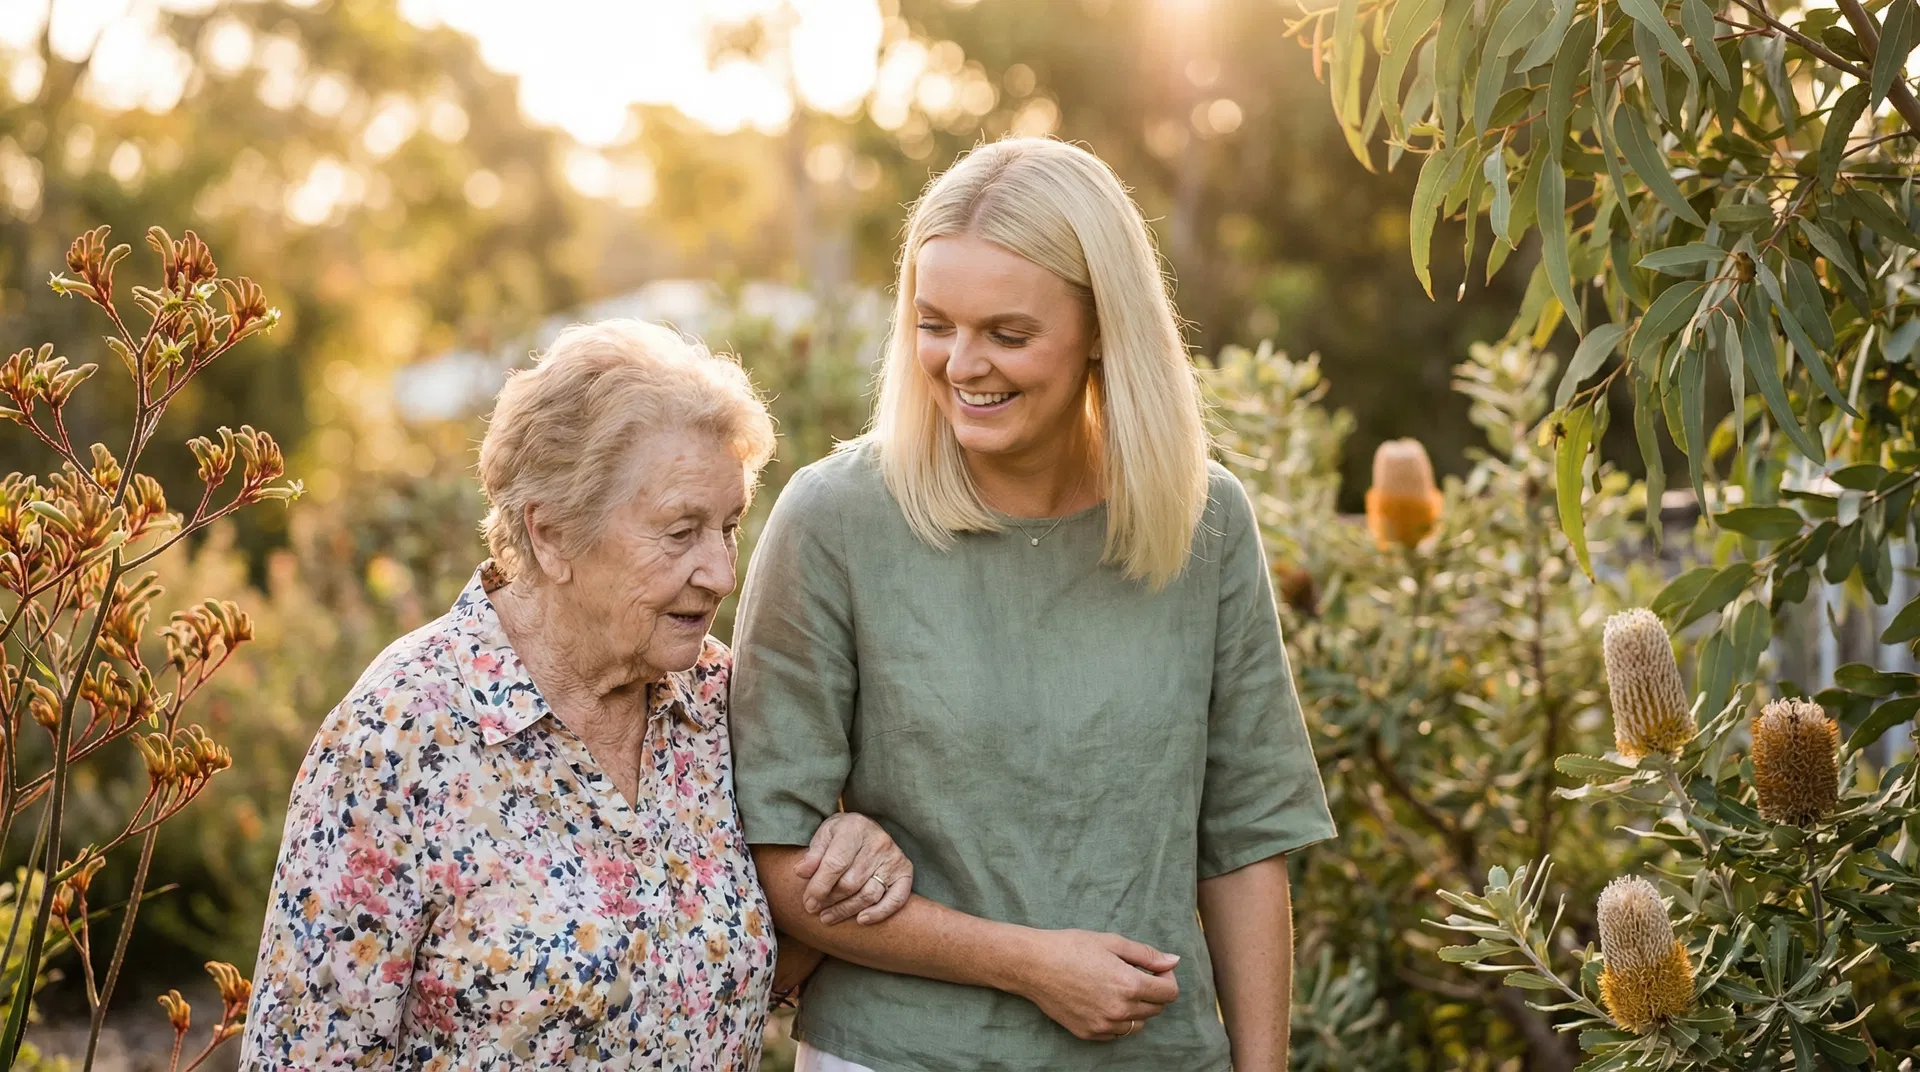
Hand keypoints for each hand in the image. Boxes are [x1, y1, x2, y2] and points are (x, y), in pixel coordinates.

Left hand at [794, 812, 914, 925]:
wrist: (867, 828)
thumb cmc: (841, 834)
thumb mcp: (824, 835)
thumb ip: (813, 854)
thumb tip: (800, 872)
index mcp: (855, 828)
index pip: (835, 864)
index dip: (819, 887)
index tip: (808, 903)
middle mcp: (878, 842)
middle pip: (851, 882)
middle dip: (830, 900)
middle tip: (814, 909)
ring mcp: (894, 858)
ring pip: (869, 894)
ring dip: (846, 910)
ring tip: (827, 917)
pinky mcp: (905, 872)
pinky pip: (896, 899)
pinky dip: (879, 913)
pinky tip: (861, 920)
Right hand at [1012, 929, 1179, 1040]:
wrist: (1034, 964)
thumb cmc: (1072, 947)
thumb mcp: (1112, 942)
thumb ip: (1147, 955)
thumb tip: (1173, 961)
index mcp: (1130, 985)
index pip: (1169, 993)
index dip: (1167, 978)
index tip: (1156, 969)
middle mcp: (1120, 1010)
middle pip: (1156, 1009)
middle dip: (1153, 991)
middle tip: (1136, 974)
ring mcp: (1104, 1025)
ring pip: (1138, 1024)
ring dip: (1137, 1008)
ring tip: (1118, 987)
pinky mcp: (1089, 1033)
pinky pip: (1117, 1033)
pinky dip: (1118, 1020)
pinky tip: (1103, 1000)